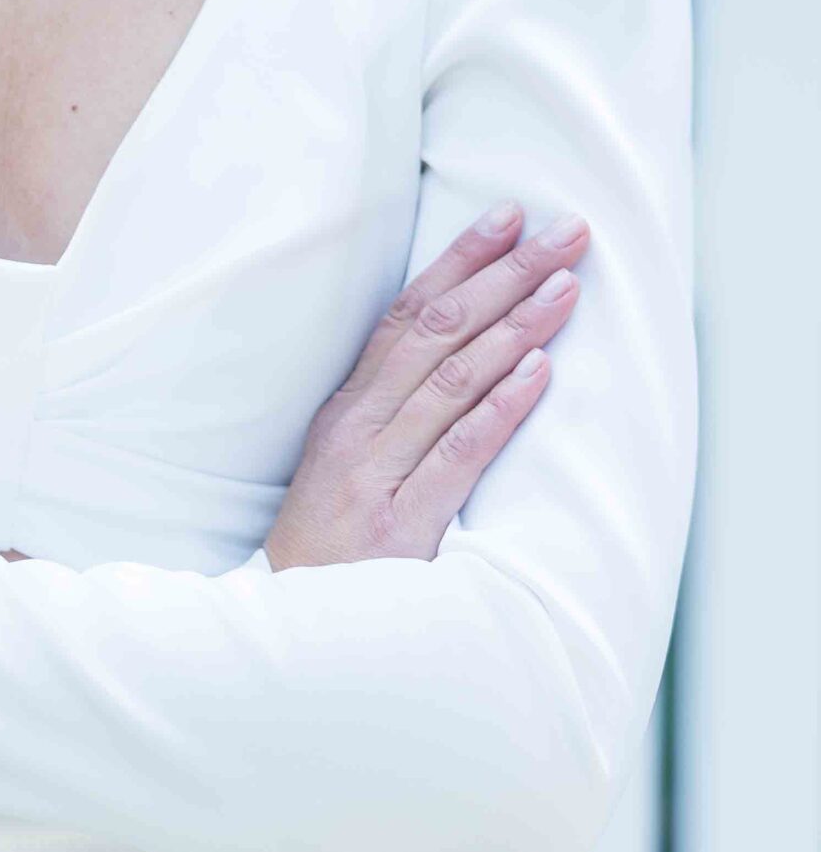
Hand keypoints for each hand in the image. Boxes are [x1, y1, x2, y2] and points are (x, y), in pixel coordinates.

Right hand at [263, 203, 587, 573]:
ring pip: (452, 379)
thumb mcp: (347, 474)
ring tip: (566, 285)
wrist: (285, 634)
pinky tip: (539, 372)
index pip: (407, 314)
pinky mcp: (400, 524)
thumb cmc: (327, 557)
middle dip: (504, 273)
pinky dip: (500, 406)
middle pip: (436, 331)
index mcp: (346, 411)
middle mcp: (358, 429)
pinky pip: (457, 452)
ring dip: (515, 325)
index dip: (459, 260)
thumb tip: (461, 364)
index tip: (508, 216)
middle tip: (563, 230)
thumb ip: (392, 422)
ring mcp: (376, 473)